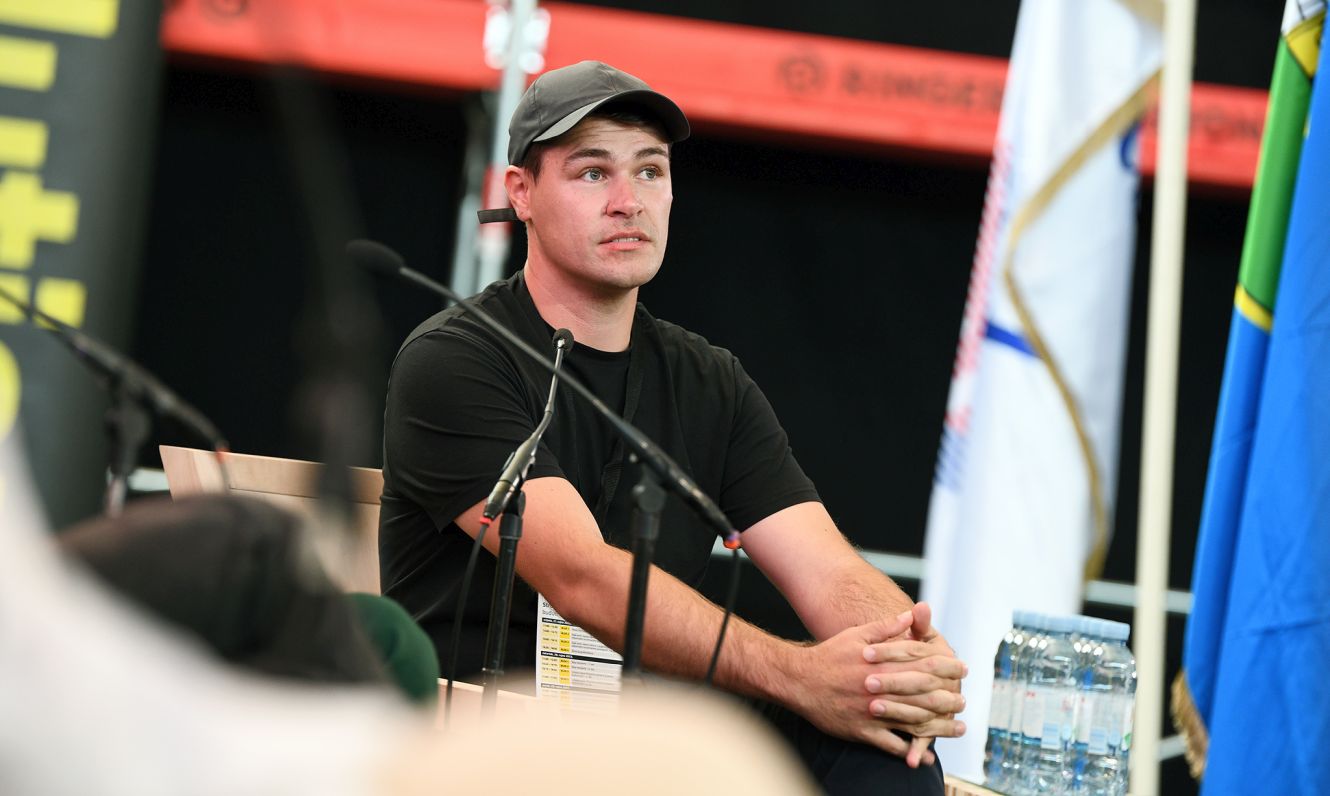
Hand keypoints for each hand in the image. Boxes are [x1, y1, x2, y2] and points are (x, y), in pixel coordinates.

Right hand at [782, 612, 964, 763]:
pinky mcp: (862, 731)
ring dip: (939, 727)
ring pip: (914, 722)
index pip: (924, 664)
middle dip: (949, 698)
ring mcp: (873, 712)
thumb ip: (886, 627)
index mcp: (883, 664)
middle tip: (964, 701)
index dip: (947, 666)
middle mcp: (882, 689)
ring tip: (957, 728)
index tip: (963, 669)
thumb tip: (910, 615)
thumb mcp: (856, 635)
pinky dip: (910, 752)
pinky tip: (924, 757)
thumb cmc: (829, 655)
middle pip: (925, 695)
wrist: (799, 680)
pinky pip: (891, 745)